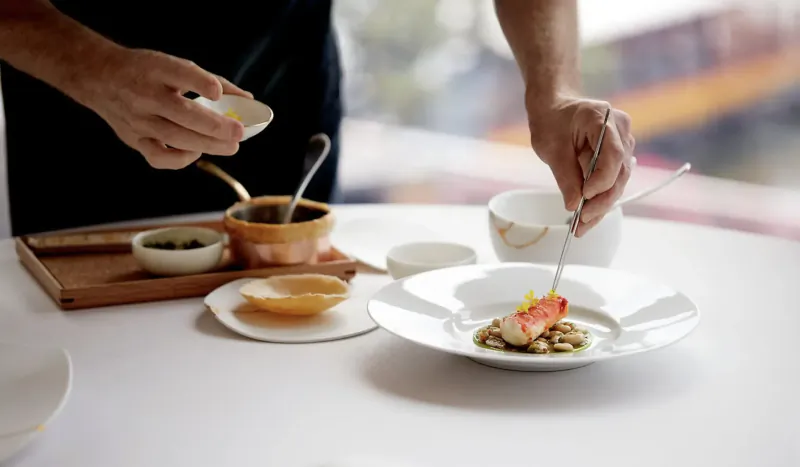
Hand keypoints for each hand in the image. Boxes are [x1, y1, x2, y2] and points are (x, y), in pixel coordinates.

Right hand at [73, 47, 252, 168]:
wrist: (100, 77)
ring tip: (231, 146)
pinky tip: (196, 152)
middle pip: (181, 113)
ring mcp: (137, 119)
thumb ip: (210, 81)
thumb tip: (248, 100)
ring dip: (207, 144)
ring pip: (174, 137)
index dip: (199, 83)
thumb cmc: (148, 72)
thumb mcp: (174, 65)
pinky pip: (158, 157)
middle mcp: (145, 94)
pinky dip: (180, 159)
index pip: (179, 73)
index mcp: (156, 69)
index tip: (217, 93)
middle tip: (239, 133)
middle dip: (213, 126)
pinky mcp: (133, 139)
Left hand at [527, 96, 634, 235]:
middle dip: (602, 200)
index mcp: (603, 119)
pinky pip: (612, 181)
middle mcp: (620, 130)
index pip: (613, 154)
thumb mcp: (551, 148)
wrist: (554, 109)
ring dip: (601, 205)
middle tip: (582, 221)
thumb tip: (574, 204)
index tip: (585, 196)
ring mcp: (623, 143)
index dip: (602, 179)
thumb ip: (565, 176)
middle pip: (620, 172)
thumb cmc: (551, 122)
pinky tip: (587, 219)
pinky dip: (599, 200)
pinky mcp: (618, 157)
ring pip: (619, 181)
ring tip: (581, 226)